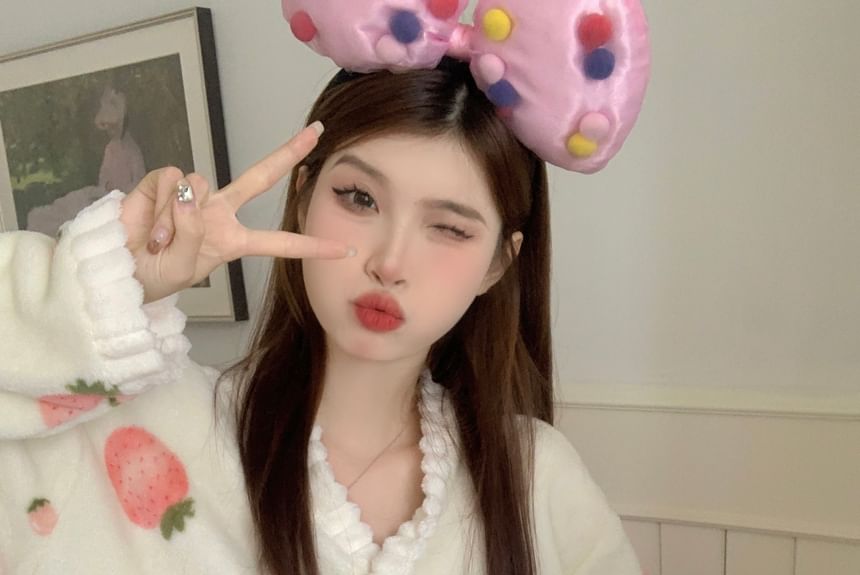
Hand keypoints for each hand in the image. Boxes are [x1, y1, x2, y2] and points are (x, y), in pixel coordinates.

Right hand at [119, 122, 353, 303]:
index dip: (310, 246)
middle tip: (317, 133)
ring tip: (158, 242)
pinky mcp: (163, 183)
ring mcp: (191, 196)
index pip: (279, 242)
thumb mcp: (185, 268)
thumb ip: (195, 233)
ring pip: (199, 185)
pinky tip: (147, 228)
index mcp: (232, 240)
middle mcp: (217, 212)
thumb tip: (191, 195)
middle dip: (288, 153)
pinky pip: (170, 184)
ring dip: (174, 220)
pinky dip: (156, 209)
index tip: (344, 250)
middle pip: (260, 177)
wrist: (115, 271)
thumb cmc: (152, 277)